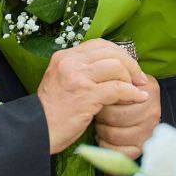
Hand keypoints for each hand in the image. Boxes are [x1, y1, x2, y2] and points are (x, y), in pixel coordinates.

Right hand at [37, 39, 148, 153]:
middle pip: (111, 52)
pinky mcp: (86, 95)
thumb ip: (81, 72)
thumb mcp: (62, 83)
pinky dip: (132, 93)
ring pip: (117, 67)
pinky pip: (118, 88)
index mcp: (64, 57)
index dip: (119, 54)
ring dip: (131, 79)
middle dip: (130, 64)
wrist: (36, 131)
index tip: (129, 68)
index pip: (99, 44)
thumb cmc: (52, 112)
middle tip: (139, 78)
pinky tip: (138, 98)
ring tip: (137, 90)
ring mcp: (78, 77)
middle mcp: (70, 62)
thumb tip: (111, 69)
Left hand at [95, 75, 160, 158]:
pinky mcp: (141, 148)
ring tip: (99, 123)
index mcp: (149, 89)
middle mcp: (153, 110)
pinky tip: (102, 138)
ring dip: (101, 130)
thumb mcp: (119, 78)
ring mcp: (148, 131)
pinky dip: (105, 145)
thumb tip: (104, 63)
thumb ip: (115, 72)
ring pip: (114, 134)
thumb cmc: (118, 94)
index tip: (99, 95)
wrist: (129, 116)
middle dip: (100, 114)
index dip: (104, 95)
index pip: (120, 93)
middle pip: (115, 116)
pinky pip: (118, 151)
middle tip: (96, 111)